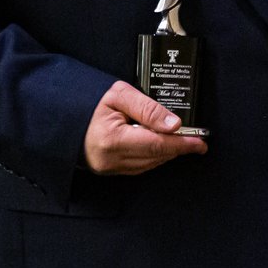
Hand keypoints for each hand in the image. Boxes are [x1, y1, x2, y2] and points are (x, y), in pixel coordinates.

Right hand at [82, 80, 206, 174]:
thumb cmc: (91, 105)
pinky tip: (158, 144)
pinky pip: (142, 166)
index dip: (182, 144)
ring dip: (168, 152)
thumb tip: (174, 124)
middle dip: (179, 147)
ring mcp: (111, 168)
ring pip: (151, 163)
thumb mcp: (120, 95)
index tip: (200, 142)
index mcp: (112, 140)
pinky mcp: (112, 171)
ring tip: (178, 138)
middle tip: (196, 138)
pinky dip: (154, 155)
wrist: (68, 120)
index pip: (156, 144)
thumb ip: (148, 108)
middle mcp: (111, 159)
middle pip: (156, 156)